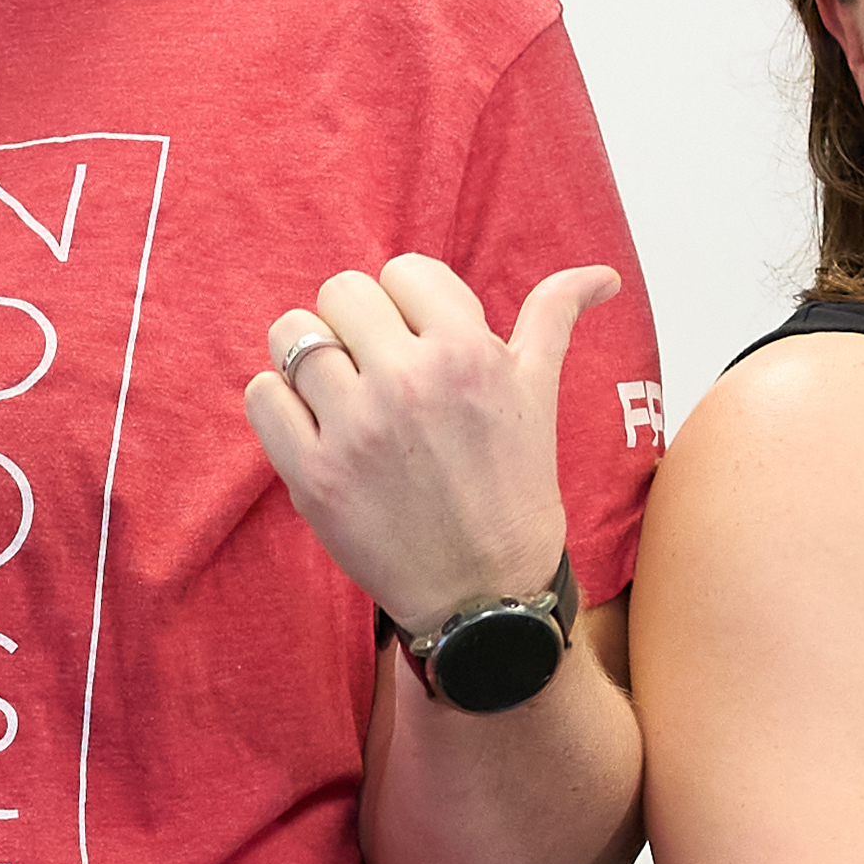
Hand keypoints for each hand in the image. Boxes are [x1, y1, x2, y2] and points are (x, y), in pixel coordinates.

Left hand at [243, 255, 616, 633]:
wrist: (485, 592)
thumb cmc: (513, 489)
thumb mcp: (540, 395)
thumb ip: (555, 318)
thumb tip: (602, 275)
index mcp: (467, 352)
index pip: (404, 271)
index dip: (407, 301)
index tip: (417, 340)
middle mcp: (408, 381)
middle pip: (342, 292)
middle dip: (356, 322)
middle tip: (373, 364)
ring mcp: (356, 429)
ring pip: (293, 335)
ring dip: (308, 355)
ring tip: (335, 388)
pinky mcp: (314, 476)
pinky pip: (262, 395)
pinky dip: (278, 401)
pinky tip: (310, 423)